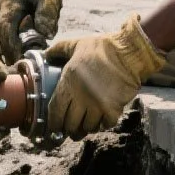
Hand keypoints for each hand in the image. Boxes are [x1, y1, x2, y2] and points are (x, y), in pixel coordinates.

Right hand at [0, 0, 74, 62]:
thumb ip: (48, 14)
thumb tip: (45, 34)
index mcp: (8, 3)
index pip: (6, 27)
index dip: (11, 46)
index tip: (20, 61)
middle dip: (9, 54)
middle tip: (20, 70)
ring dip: (7, 54)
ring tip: (20, 67)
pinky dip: (7, 51)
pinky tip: (17, 60)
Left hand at [45, 15, 165, 139]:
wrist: (128, 53)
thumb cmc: (102, 48)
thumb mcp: (76, 44)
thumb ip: (59, 50)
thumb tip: (46, 54)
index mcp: (69, 82)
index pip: (55, 111)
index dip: (53, 122)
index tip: (54, 127)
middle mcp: (81, 97)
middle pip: (70, 124)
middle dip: (69, 129)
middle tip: (71, 129)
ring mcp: (97, 105)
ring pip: (87, 127)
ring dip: (86, 128)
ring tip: (86, 125)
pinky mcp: (113, 109)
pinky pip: (105, 125)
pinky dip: (103, 125)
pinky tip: (102, 120)